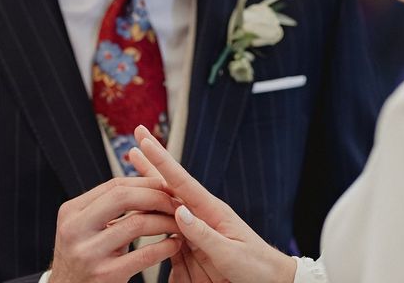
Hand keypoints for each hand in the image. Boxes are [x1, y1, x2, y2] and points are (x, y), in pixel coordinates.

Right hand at [49, 176, 181, 282]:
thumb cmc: (86, 257)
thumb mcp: (87, 227)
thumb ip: (111, 205)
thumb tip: (153, 181)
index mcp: (71, 211)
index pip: (115, 185)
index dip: (146, 183)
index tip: (167, 186)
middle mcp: (75, 230)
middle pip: (124, 197)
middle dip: (157, 197)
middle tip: (177, 202)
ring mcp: (88, 253)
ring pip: (138, 223)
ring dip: (167, 221)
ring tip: (181, 223)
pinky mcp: (104, 276)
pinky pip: (145, 254)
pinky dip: (166, 246)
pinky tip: (175, 244)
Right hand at [129, 126, 296, 282]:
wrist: (269, 277)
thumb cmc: (254, 265)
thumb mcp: (229, 253)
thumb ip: (204, 234)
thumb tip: (179, 211)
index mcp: (212, 211)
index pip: (182, 181)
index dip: (162, 161)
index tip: (146, 142)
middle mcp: (202, 211)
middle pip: (171, 181)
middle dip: (154, 158)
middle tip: (140, 134)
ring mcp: (197, 222)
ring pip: (166, 197)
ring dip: (149, 177)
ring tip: (135, 158)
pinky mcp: (194, 236)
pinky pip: (168, 219)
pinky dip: (154, 204)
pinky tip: (144, 197)